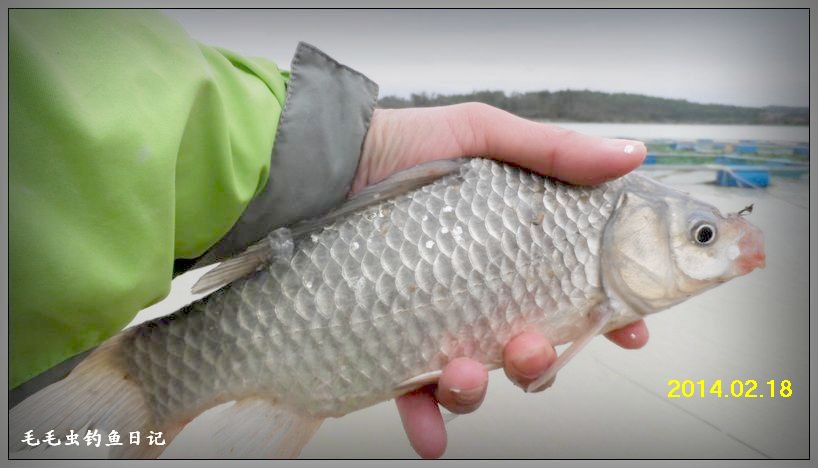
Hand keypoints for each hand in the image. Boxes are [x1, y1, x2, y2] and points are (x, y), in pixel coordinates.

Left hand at [354, 103, 648, 458]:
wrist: (316, 165)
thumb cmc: (395, 144)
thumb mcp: (480, 134)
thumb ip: (552, 151)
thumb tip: (630, 155)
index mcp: (508, 245)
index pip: (573, 286)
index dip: (608, 313)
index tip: (629, 328)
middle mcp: (476, 288)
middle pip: (528, 343)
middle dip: (540, 361)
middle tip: (530, 348)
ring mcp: (434, 320)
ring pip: (476, 377)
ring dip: (479, 390)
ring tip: (462, 374)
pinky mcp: (390, 342)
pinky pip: (414, 394)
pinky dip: (427, 421)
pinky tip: (429, 434)